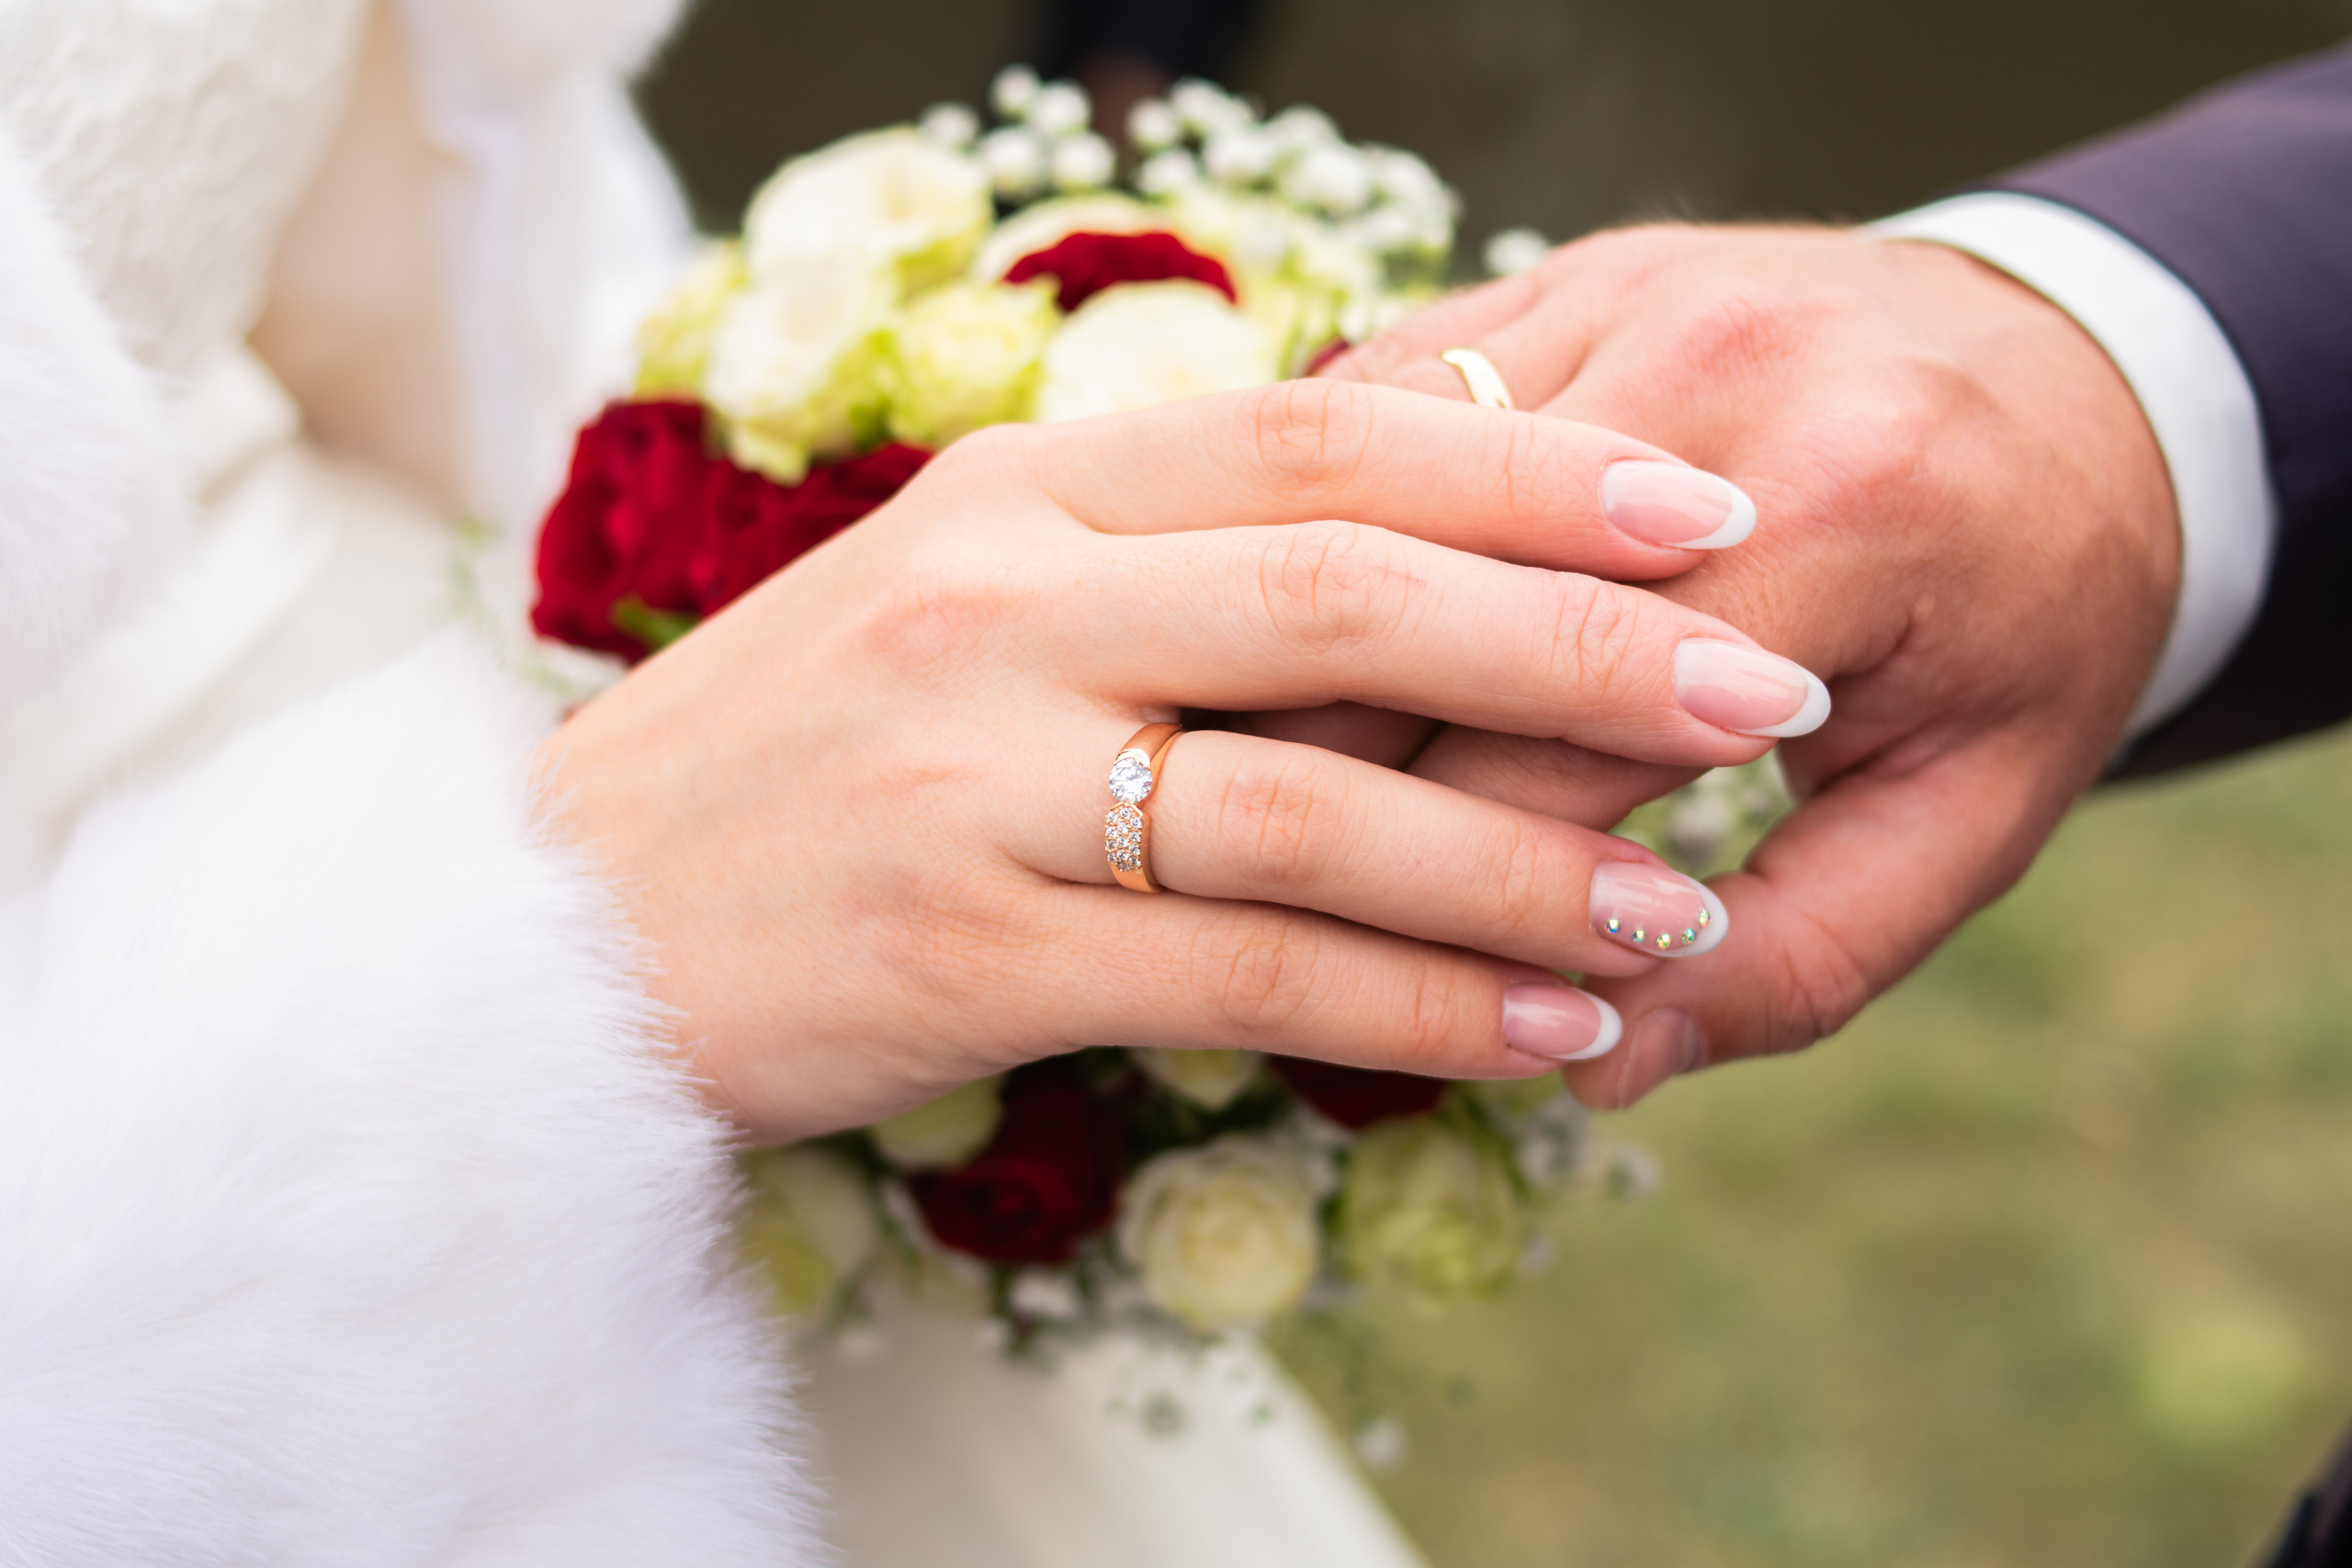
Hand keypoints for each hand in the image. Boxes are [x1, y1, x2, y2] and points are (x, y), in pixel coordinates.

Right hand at [539, 382, 1817, 1139]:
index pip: (1323, 435)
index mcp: (1019, 490)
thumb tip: (1415, 539)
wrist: (558, 930)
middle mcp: (1002, 603)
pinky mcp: (967, 954)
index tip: (1704, 504)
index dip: (1535, 464)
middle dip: (1587, 642)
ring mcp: (976, 778)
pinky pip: (1253, 976)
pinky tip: (1547, 1028)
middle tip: (1760, 687)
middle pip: (1356, 591)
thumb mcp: (961, 599)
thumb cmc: (800, 762)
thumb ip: (1162, 557)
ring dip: (1532, 860)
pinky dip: (1422, 1003)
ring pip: (1322, 800)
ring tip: (1689, 910)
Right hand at [1326, 224, 2179, 1107]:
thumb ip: (1797, 963)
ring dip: (1291, 647)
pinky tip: (1278, 632)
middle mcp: (1716, 368)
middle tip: (1259, 899)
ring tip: (1233, 775)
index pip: (1559, 743)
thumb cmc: (2028, 622)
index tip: (1374, 985)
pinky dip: (1316, 528)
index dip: (1451, 895)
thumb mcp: (1969, 820)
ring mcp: (1625, 292)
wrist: (2084, 371)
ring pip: (1366, 503)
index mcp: (1848, 511)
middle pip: (1432, 612)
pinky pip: (1378, 412)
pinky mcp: (1556, 273)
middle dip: (1328, 775)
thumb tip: (1595, 1069)